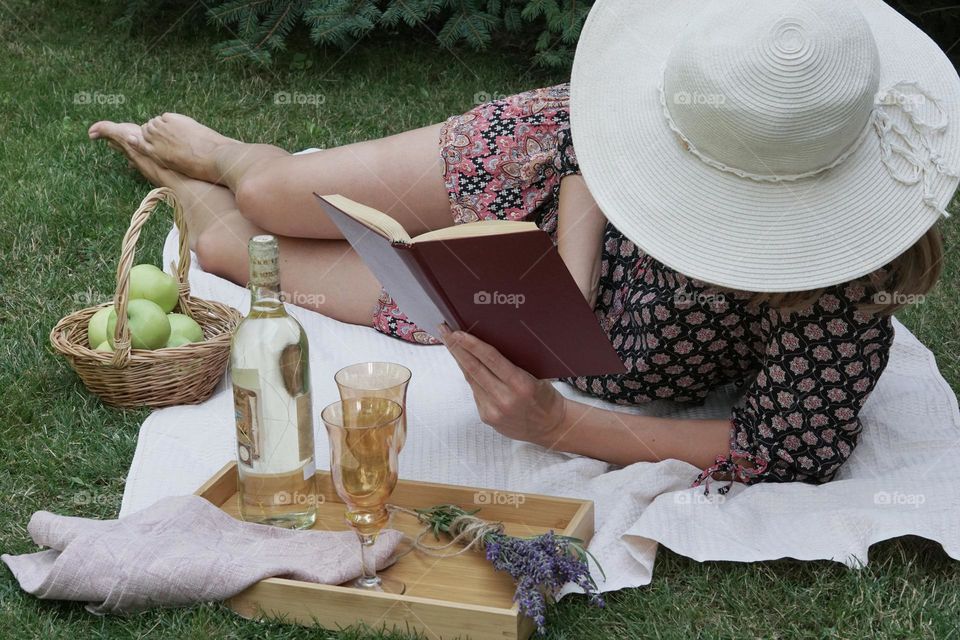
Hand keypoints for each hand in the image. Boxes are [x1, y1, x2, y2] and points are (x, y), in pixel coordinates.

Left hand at [439, 325, 566, 446]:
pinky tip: (466, 366)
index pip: (491, 359)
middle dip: (457, 348)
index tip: (457, 332)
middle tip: (445, 332)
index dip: (472, 345)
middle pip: (474, 369)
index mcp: (521, 384)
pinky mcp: (487, 417)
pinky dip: (471, 378)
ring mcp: (493, 410)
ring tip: (451, 344)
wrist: (550, 428)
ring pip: (471, 380)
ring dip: (460, 361)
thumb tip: (487, 347)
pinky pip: (475, 392)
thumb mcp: (536, 377)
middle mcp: (505, 398)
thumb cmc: (544, 398)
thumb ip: (513, 366)